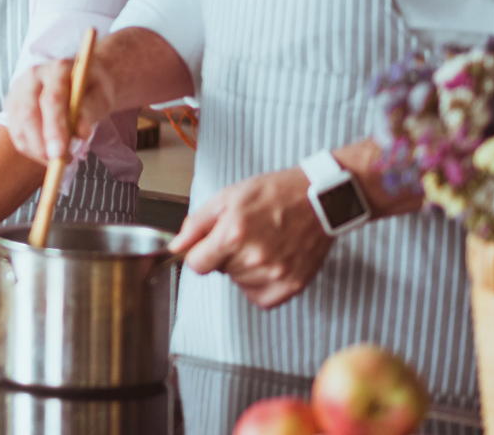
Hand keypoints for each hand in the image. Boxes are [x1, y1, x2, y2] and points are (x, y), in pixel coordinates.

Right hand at [2, 57, 115, 165]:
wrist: (81, 78)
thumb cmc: (93, 87)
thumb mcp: (102, 95)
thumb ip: (92, 110)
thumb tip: (81, 132)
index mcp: (57, 69)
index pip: (52, 100)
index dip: (54, 128)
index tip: (60, 153)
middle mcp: (33, 76)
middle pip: (29, 114)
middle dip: (40, 144)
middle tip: (56, 163)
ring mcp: (19, 89)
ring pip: (18, 126)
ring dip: (35, 149)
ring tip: (58, 160)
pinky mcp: (12, 104)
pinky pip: (15, 132)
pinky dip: (29, 149)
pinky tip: (47, 154)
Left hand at [170, 167, 331, 308]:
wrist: (317, 199)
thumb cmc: (273, 193)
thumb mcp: (227, 197)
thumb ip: (197, 224)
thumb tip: (176, 246)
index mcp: (233, 234)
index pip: (196, 265)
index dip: (199, 254)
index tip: (207, 247)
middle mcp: (254, 258)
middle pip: (220, 272)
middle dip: (225, 255)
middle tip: (245, 235)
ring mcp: (275, 274)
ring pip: (239, 283)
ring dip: (243, 269)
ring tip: (261, 244)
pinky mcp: (293, 285)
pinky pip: (261, 299)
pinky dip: (259, 285)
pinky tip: (268, 264)